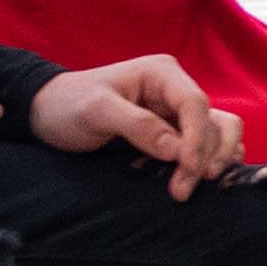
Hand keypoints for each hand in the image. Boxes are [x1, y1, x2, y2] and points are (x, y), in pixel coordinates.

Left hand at [29, 54, 241, 184]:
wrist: (48, 113)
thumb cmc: (67, 105)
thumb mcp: (96, 111)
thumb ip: (137, 125)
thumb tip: (177, 150)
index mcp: (162, 74)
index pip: (195, 104)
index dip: (198, 139)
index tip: (187, 171)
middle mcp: (176, 90)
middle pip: (212, 122)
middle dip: (203, 157)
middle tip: (181, 191)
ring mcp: (177, 112)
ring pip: (219, 132)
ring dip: (215, 160)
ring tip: (192, 186)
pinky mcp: (174, 132)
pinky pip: (207, 144)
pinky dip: (211, 161)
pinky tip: (198, 179)